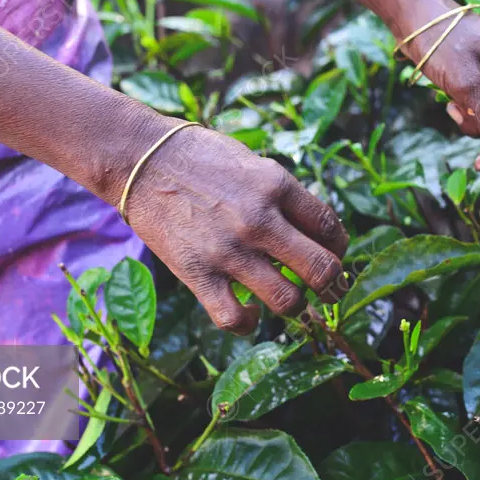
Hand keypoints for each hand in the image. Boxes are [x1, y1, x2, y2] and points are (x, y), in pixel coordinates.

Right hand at [122, 123, 348, 333]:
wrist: (140, 160)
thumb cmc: (199, 157)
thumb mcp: (253, 164)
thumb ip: (284, 196)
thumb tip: (314, 231)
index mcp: (277, 185)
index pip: (330, 227)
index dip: (339, 247)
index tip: (333, 253)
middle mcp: (259, 220)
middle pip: (322, 270)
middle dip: (332, 285)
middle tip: (328, 290)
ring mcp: (228, 250)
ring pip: (287, 301)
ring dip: (295, 305)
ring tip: (287, 298)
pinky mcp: (197, 274)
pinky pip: (234, 319)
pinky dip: (248, 322)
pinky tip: (248, 311)